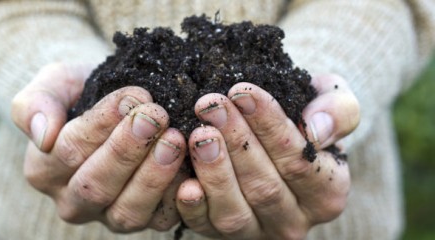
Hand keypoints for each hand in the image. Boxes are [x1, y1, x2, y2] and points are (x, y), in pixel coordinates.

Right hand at [11, 63, 186, 231]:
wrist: (116, 104)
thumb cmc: (83, 92)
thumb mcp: (53, 84)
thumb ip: (35, 104)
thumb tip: (42, 134)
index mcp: (44, 170)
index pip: (68, 152)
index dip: (100, 125)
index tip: (131, 97)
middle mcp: (74, 201)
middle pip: (96, 186)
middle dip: (128, 151)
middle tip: (155, 117)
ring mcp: (110, 215)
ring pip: (127, 211)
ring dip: (153, 176)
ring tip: (175, 140)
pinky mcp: (145, 218)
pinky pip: (160, 218)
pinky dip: (177, 196)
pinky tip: (191, 167)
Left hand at [176, 74, 359, 238]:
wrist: (276, 137)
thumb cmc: (302, 118)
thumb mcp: (332, 103)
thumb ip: (339, 111)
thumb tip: (317, 130)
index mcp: (327, 192)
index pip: (299, 161)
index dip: (270, 126)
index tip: (244, 93)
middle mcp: (294, 221)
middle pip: (264, 187)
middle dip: (236, 142)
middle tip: (211, 106)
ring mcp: (256, 232)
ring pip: (234, 212)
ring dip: (214, 171)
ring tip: (199, 133)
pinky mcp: (221, 235)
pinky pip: (205, 227)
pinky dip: (193, 207)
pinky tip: (184, 181)